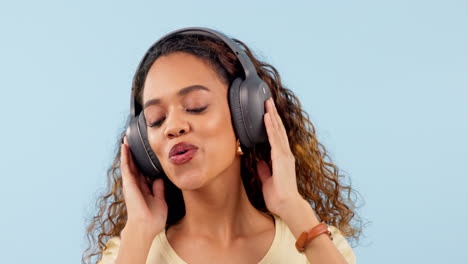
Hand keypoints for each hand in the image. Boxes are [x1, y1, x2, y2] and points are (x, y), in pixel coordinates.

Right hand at [120, 136, 167, 237]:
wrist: (146, 227)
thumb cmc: (153, 218)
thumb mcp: (160, 200)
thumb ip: (159, 189)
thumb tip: (159, 179)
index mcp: (144, 189)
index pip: (144, 173)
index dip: (144, 163)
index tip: (146, 153)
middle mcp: (136, 185)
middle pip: (135, 166)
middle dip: (134, 155)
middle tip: (133, 141)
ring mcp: (131, 184)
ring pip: (129, 164)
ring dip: (127, 152)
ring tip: (126, 140)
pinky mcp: (128, 183)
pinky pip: (126, 167)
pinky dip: (125, 156)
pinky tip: (125, 147)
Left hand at [257, 98, 303, 216]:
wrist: (287, 206)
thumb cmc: (278, 196)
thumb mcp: (267, 181)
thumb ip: (265, 170)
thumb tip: (259, 162)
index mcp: (282, 158)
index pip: (277, 136)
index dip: (273, 123)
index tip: (268, 112)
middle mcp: (286, 154)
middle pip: (278, 129)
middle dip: (273, 114)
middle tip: (268, 100)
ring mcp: (285, 155)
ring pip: (277, 131)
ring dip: (272, 116)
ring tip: (267, 103)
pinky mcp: (281, 158)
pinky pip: (274, 139)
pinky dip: (270, 127)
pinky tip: (267, 117)